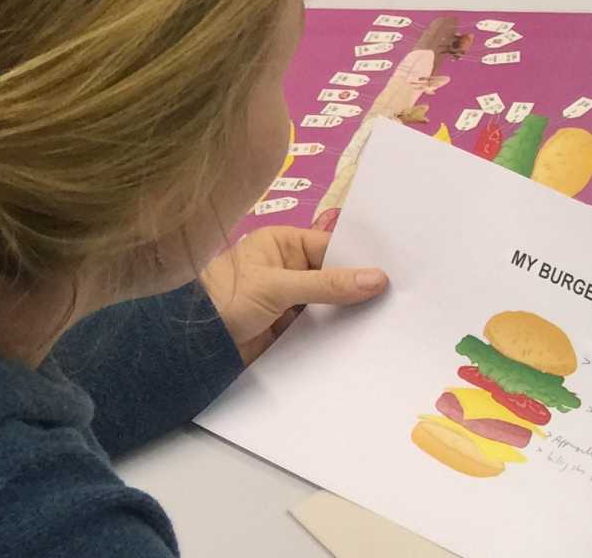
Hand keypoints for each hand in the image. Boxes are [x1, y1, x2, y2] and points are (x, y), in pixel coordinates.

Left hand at [200, 225, 388, 364]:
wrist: (188, 345)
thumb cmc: (225, 300)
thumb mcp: (278, 287)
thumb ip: (328, 284)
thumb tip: (378, 278)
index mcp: (283, 244)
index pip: (333, 249)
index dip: (362, 261)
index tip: (398, 272)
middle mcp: (288, 268)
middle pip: (334, 276)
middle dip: (359, 288)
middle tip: (403, 296)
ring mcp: (288, 299)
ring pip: (329, 303)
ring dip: (350, 312)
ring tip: (392, 318)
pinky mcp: (287, 327)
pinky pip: (319, 326)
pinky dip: (336, 332)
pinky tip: (364, 337)